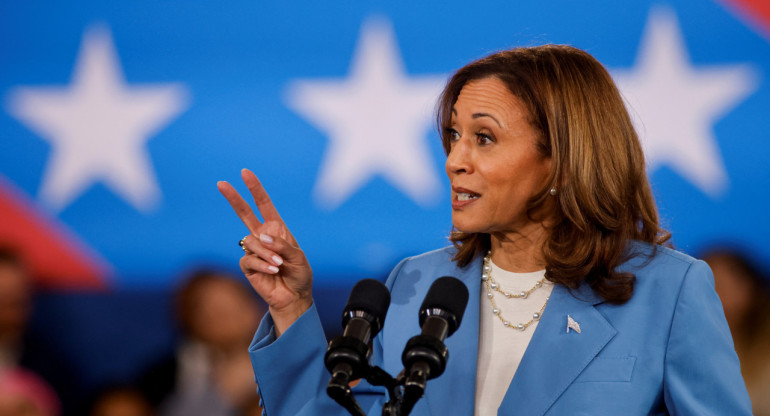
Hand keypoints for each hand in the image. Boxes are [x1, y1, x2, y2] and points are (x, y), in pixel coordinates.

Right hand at [218, 169, 312, 335]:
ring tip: (278, 264)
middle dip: (234, 198)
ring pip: (252, 242)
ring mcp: (253, 250)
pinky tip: (272, 270)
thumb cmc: (299, 275)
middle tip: (221, 183)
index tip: (245, 173)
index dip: (255, 189)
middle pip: (244, 213)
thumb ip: (282, 244)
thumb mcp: (298, 257)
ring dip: (266, 252)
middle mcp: (262, 236)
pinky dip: (262, 263)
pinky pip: (249, 258)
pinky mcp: (247, 265)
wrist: (294, 296)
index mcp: (277, 229)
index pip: (264, 205)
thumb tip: (261, 236)